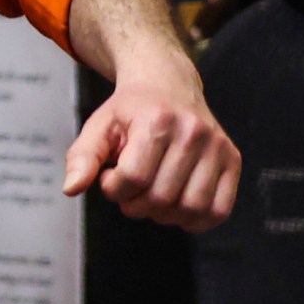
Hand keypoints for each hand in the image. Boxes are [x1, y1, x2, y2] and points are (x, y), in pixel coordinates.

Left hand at [61, 60, 238, 230]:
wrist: (167, 83)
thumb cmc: (131, 110)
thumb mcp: (99, 125)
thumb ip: (82, 156)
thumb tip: (71, 188)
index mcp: (157, 120)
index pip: (133, 178)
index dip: (113, 188)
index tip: (111, 177)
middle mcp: (193, 132)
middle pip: (160, 197)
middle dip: (135, 204)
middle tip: (130, 188)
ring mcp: (217, 146)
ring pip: (190, 208)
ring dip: (163, 215)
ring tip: (151, 196)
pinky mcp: (232, 159)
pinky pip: (219, 210)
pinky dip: (196, 220)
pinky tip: (176, 207)